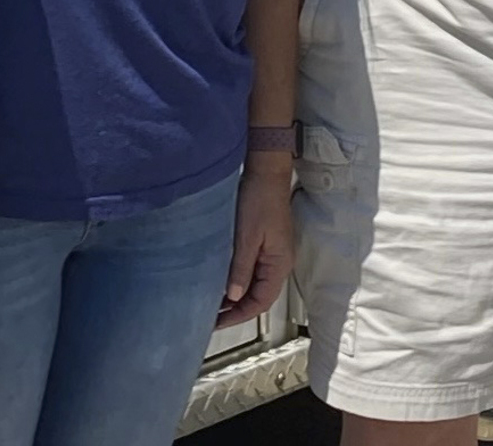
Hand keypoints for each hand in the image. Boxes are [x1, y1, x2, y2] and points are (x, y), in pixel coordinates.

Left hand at [217, 160, 293, 326]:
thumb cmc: (260, 199)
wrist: (266, 170)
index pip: (261, 302)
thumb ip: (241, 268)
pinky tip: (224, 279)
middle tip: (212, 316)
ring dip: (238, 295)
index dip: (239, 316)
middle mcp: (280, 262)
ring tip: (214, 301)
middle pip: (260, 297)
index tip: (218, 322)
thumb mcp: (247, 236)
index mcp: (279, 264)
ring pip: (256, 285)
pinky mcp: (267, 244)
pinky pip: (254, 271)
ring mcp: (274, 253)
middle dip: (237, 309)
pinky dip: (240, 279)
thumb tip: (235, 297)